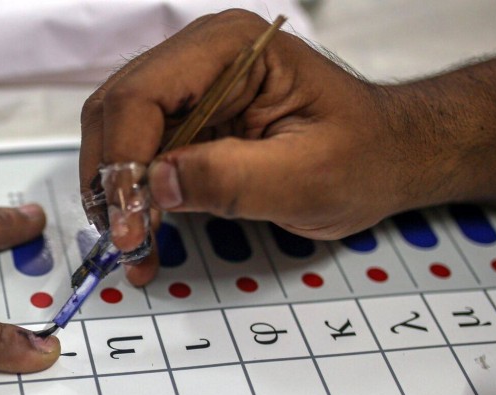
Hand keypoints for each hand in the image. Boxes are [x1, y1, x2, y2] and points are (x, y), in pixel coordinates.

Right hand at [80, 9, 495, 285]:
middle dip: (110, 180)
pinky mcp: (186, 120)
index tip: (129, 226)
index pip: (143, 95)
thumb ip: (231, 178)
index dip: (123, 163)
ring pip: (115, 134)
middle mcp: (198, 57)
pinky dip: (132, 198)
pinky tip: (144, 234)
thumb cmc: (362, 158)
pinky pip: (138, 154)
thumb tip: (157, 186)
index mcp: (232, 48)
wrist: (386, 159)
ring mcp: (188, 87)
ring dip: (114, 194)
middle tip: (125, 241)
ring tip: (134, 245)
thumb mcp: (306, 177)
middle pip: (115, 111)